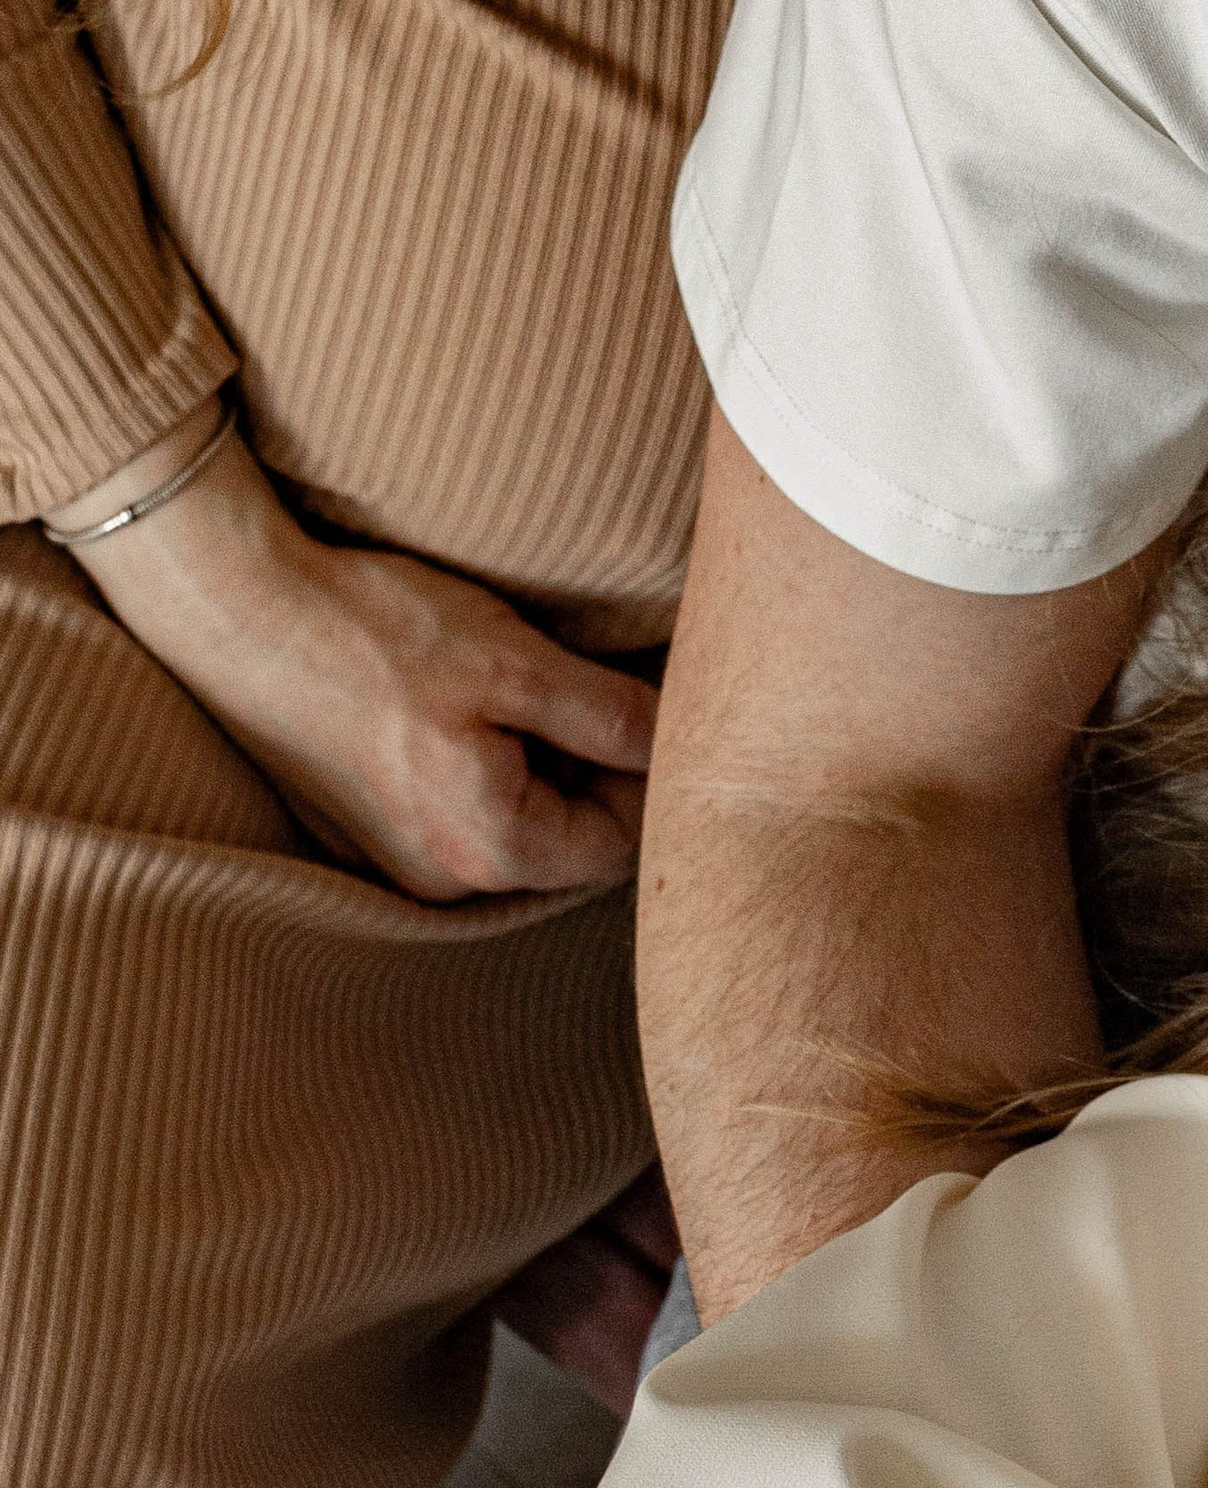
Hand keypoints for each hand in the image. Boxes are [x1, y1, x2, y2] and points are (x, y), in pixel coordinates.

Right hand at [57, 406, 655, 898]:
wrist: (240, 610)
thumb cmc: (376, 630)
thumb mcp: (517, 664)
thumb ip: (610, 719)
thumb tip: (687, 745)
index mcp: (491, 848)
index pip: (624, 842)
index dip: (653, 770)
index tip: (650, 699)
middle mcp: (445, 877)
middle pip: (570, 839)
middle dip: (599, 768)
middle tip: (595, 682)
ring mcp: (399, 858)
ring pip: (518, 821)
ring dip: (543, 762)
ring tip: (527, 684)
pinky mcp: (369, 827)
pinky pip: (463, 808)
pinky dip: (488, 761)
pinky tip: (468, 700)